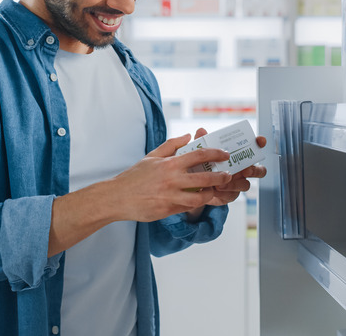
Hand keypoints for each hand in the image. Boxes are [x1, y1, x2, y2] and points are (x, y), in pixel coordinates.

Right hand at [109, 133, 235, 222]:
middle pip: (205, 178)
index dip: (215, 154)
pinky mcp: (167, 210)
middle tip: (228, 175)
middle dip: (221, 176)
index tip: (224, 154)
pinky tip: (198, 199)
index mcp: (169, 164)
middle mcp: (171, 180)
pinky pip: (187, 207)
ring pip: (199, 197)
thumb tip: (187, 136)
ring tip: (213, 190)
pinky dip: (195, 203)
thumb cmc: (135, 176)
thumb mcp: (151, 156)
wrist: (118, 197)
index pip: (199, 155)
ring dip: (210, 193)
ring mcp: (170, 196)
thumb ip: (171, 145)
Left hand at [184, 128, 266, 221]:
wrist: (196, 186)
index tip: (260, 141)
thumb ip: (203, 143)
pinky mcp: (231, 195)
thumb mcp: (203, 153)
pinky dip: (223, 192)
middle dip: (255, 170)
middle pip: (259, 170)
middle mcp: (243, 170)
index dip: (259, 143)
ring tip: (222, 183)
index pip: (254, 148)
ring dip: (235, 184)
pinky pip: (232, 195)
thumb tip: (201, 130)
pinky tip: (215, 190)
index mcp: (238, 157)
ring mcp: (238, 183)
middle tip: (246, 170)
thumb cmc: (205, 165)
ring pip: (246, 185)